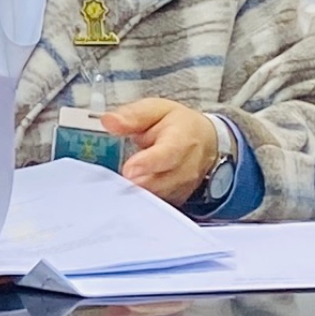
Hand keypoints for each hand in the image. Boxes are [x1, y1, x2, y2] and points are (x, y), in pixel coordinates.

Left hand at [101, 98, 221, 208]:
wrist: (205, 140)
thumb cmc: (178, 125)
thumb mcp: (156, 110)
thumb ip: (133, 116)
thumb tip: (109, 121)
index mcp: (182, 139)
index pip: (168, 154)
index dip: (148, 163)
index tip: (129, 168)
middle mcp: (187, 167)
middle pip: (160, 182)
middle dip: (135, 183)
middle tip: (114, 180)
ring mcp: (183, 187)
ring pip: (156, 197)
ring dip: (136, 192)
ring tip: (120, 183)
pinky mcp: (177, 199)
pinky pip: (157, 205)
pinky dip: (141, 200)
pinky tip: (129, 191)